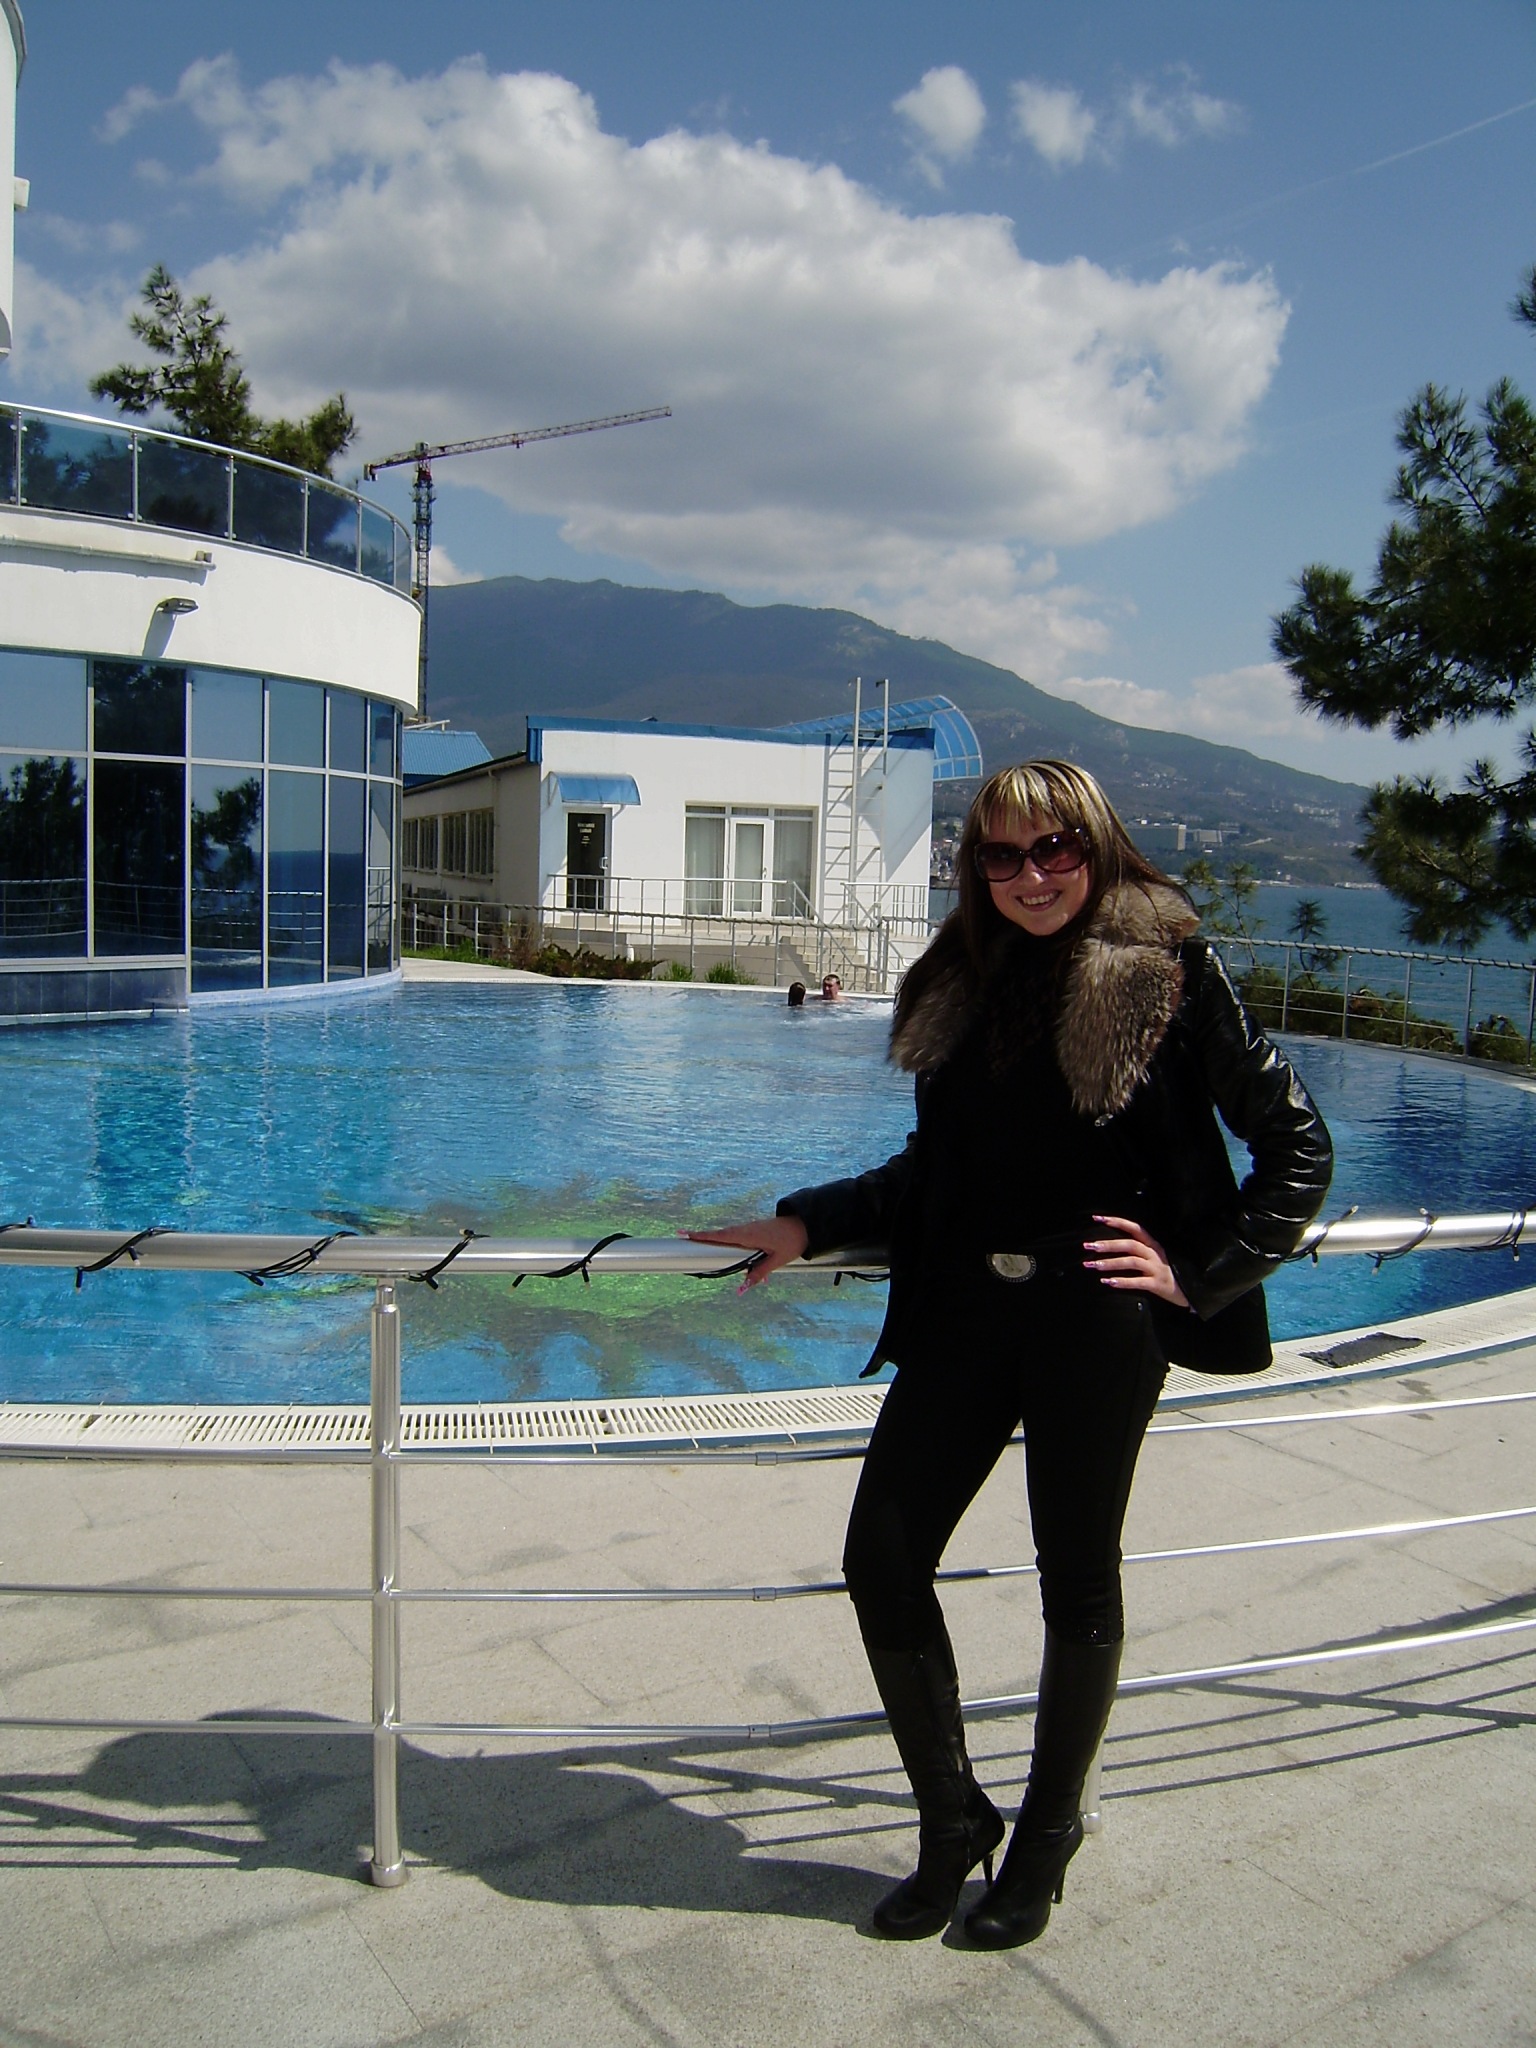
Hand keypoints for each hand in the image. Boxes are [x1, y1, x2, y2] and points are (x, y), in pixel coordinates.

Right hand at [685, 1215, 809, 1290]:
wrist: (805, 1226)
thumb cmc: (791, 1242)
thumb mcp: (775, 1261)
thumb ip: (757, 1274)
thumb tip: (741, 1289)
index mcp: (748, 1235)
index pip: (720, 1236)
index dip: (702, 1236)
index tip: (684, 1234)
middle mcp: (745, 1230)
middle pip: (719, 1235)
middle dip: (701, 1237)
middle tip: (682, 1237)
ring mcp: (749, 1229)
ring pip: (728, 1236)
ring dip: (714, 1240)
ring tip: (696, 1241)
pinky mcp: (754, 1231)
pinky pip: (737, 1238)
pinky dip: (729, 1243)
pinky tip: (734, 1256)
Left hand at [1083, 1215, 1188, 1306]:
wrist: (1191, 1290)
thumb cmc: (1168, 1272)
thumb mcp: (1155, 1257)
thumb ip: (1138, 1251)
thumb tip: (1111, 1246)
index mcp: (1153, 1245)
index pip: (1134, 1228)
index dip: (1116, 1222)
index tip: (1098, 1218)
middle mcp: (1154, 1254)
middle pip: (1129, 1244)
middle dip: (1108, 1244)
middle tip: (1088, 1246)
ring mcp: (1156, 1269)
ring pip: (1131, 1261)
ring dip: (1110, 1263)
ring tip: (1093, 1265)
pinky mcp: (1157, 1284)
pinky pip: (1138, 1282)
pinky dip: (1122, 1282)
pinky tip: (1108, 1282)